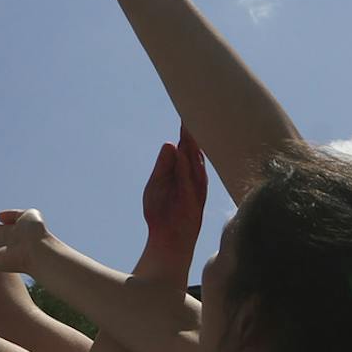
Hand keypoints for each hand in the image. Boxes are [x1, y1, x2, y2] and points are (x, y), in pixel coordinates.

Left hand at [142, 126, 208, 258]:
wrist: (166, 240)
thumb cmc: (160, 213)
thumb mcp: (156, 185)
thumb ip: (163, 166)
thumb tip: (170, 144)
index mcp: (182, 173)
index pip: (185, 148)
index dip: (185, 133)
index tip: (185, 113)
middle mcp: (192, 178)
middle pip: (193, 151)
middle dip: (192, 133)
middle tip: (192, 111)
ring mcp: (195, 189)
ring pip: (195, 162)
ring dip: (192, 144)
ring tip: (189, 125)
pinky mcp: (193, 200)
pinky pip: (189, 179)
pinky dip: (186, 166)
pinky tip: (183, 152)